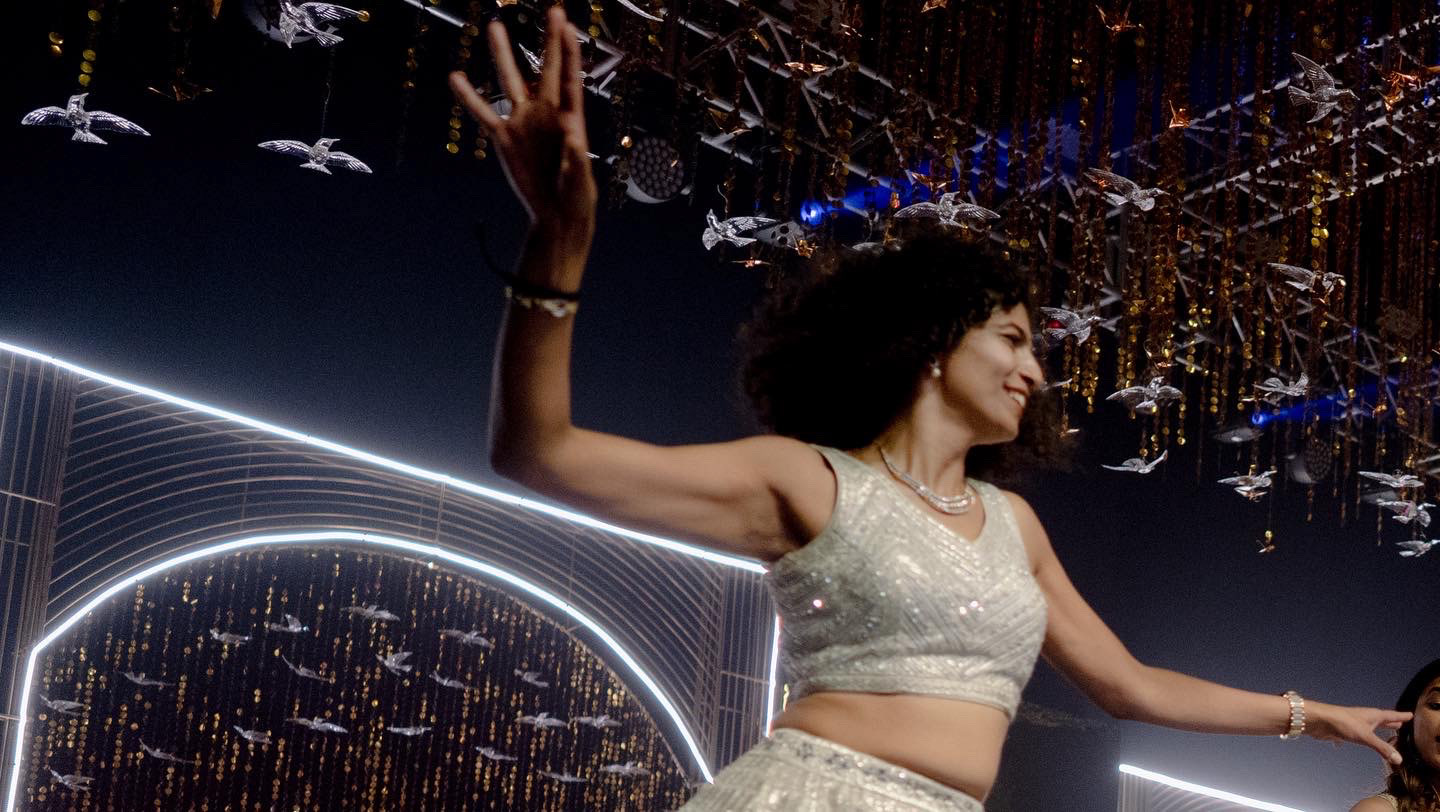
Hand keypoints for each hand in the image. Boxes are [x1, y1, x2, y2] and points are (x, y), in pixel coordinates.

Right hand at [450, 7, 596, 241]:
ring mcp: (524, 122)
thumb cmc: (576, 199)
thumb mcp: (581, 181)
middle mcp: (547, 113)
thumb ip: (578, 160)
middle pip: (547, 69)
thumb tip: (575, 138)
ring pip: (510, 81)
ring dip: (502, 55)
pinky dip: (469, 96)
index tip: (566, 24)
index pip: (570, 78)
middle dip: (550, 40)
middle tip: (554, 10)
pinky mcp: (504, 138)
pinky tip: (455, 77)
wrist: (556, 216)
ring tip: (494, 26)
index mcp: (570, 119)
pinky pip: (483, 113)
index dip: (569, 52)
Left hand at [1305, 700, 1410, 764]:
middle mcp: (1364, 718)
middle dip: (1391, 722)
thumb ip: (1382, 748)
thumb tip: (1399, 759)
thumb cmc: (1343, 723)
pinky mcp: (1343, 730)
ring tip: (1383, 732)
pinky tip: (1346, 744)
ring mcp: (1353, 723)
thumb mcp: (1366, 736)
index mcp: (1373, 716)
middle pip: (1381, 720)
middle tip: (1400, 723)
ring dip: (1376, 730)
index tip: (1410, 715)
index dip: (1401, 716)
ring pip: (1368, 727)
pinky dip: (1354, 738)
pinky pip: (1353, 735)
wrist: (1318, 720)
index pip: (1391, 715)